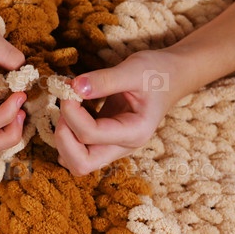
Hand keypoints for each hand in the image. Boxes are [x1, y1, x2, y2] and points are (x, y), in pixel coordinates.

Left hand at [55, 50, 182, 175]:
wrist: (172, 77)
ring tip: (69, 106)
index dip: (71, 112)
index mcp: (134, 132)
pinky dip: (67, 132)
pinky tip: (74, 107)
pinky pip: (76, 149)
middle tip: (64, 107)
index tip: (69, 88)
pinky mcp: (103, 141)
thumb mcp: (134, 69)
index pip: (90, 134)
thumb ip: (104, 79)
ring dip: (63, 137)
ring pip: (75, 161)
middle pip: (80, 164)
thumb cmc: (157, 72)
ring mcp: (112, 147)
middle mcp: (122, 147)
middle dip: (63, 137)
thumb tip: (74, 87)